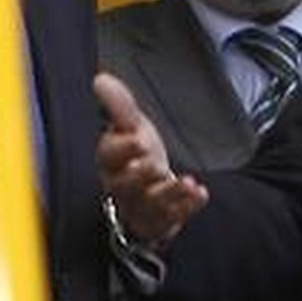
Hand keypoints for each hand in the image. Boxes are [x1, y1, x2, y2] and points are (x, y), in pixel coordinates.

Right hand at [93, 72, 207, 244]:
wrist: (149, 188)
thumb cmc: (136, 154)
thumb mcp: (130, 126)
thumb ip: (118, 105)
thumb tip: (101, 79)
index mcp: (111, 161)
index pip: (109, 156)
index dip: (122, 149)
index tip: (138, 139)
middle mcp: (122, 186)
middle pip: (125, 185)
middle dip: (140, 176)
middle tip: (155, 165)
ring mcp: (141, 206)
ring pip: (149, 204)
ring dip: (169, 194)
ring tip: (186, 182)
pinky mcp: (160, 221)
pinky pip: (172, 217)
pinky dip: (187, 206)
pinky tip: (200, 193)